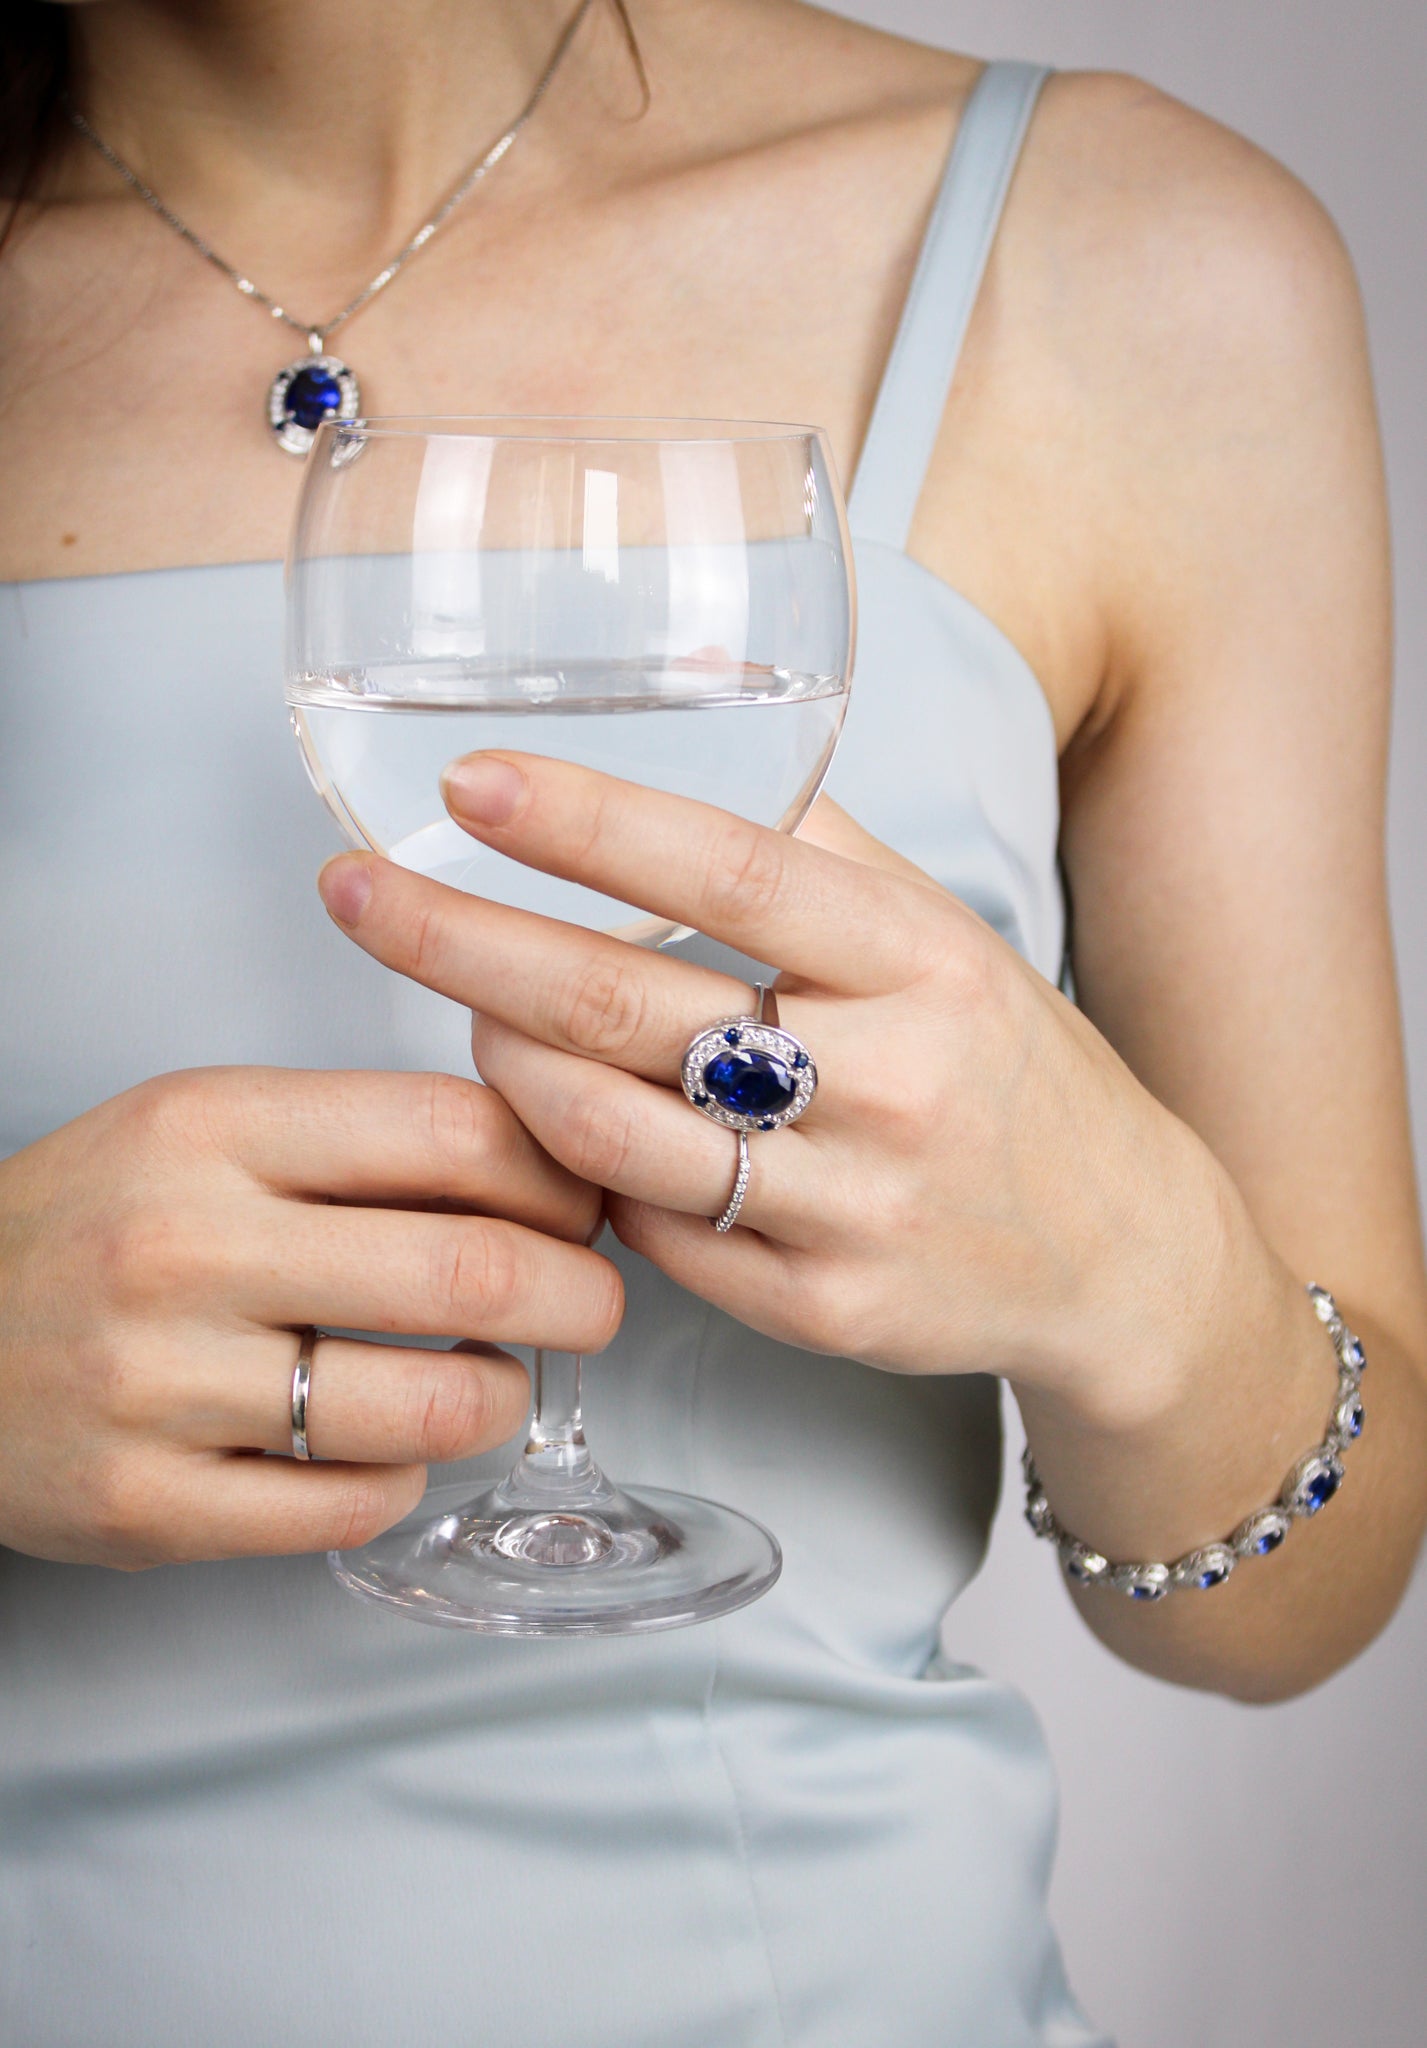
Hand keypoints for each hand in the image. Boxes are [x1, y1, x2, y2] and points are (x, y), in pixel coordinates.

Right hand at [0, 1067, 620, 1567]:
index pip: (458, 1133)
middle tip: (591, 1304)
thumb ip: (357, 1136)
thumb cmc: (87, 1226)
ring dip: (501, 1397)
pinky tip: (387, 1445)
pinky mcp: (150, 1508)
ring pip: (431, 1406)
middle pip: (475, 1271)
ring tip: (491, 1380)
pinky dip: (402, 1478)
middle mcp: (188, 1249)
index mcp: (214, 1128)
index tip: (582, 1202)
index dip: (559, 1174)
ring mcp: (164, 1387)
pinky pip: (351, 1507)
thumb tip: (544, 1164)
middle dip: (581, 1295)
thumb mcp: (202, 1126)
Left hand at [318, 754, 1228, 1426]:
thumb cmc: (1005, 1068)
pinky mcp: (823, 1310)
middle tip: (356, 897)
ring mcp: (855, 1208)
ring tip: (475, 1012)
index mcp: (922, 956)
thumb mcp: (940, 934)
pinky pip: (652, 1235)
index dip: (591, 824)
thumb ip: (815, 835)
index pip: (735, 870)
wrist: (1120, 1254)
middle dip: (465, 945)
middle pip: (631, 1006)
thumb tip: (692, 698)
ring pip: (614, 1136)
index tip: (469, 784)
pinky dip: (588, 1176)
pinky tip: (575, 1132)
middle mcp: (892, 1080)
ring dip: (510, 1066)